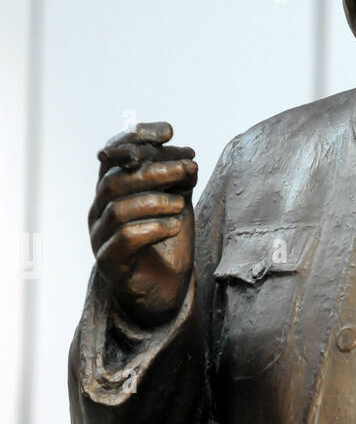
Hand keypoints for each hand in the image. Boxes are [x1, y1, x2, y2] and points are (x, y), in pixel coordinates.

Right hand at [89, 121, 197, 327]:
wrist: (166, 292)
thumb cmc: (168, 246)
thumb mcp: (177, 205)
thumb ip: (179, 181)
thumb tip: (188, 159)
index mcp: (111, 191)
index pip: (113, 154)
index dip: (136, 137)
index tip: (168, 132)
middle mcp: (99, 211)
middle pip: (116, 180)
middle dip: (154, 170)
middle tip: (188, 167)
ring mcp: (100, 238)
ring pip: (117, 209)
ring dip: (154, 201)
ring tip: (182, 204)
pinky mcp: (110, 264)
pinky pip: (124, 239)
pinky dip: (152, 229)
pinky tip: (175, 227)